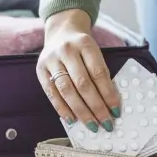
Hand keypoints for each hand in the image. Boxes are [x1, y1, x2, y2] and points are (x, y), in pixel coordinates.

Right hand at [36, 9, 120, 132]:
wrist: (61, 31)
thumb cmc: (82, 47)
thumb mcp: (94, 52)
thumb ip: (100, 73)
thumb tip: (109, 104)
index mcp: (85, 44)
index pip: (99, 73)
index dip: (108, 94)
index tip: (116, 111)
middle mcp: (67, 50)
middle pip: (83, 84)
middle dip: (96, 107)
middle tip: (106, 123)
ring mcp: (51, 60)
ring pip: (67, 90)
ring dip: (80, 111)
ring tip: (91, 125)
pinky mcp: (40, 69)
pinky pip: (51, 93)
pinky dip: (62, 108)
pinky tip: (72, 119)